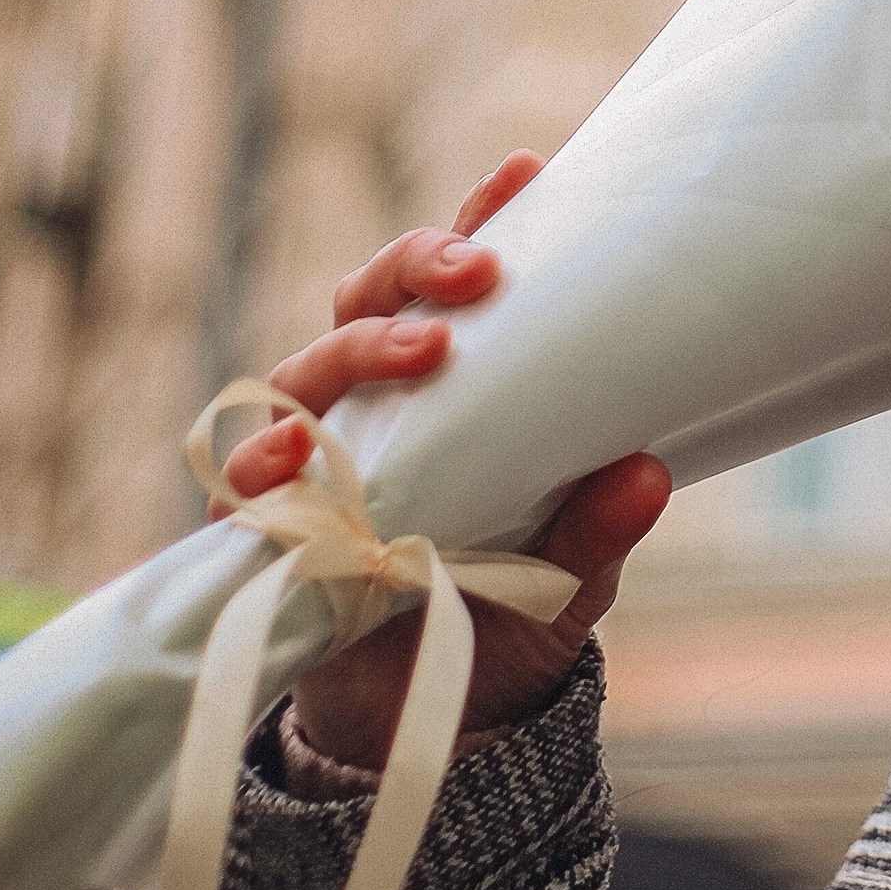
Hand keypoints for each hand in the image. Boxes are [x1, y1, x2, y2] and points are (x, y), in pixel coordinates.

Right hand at [219, 151, 670, 769]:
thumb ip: (598, 528)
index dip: (480, 219)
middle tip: (477, 272)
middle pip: (373, 296)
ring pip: (310, 365)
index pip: (456, 282)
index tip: (524, 170)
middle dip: (418, 266)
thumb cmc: (504, 610)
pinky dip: (262, 458)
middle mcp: (375, 400)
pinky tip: (291, 456)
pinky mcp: (266, 525)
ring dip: (360, 349)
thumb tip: (648, 471)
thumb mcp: (573, 576)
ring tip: (419, 351)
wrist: (431, 719)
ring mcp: (316, 455)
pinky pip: (242, 475)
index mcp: (453, 382)